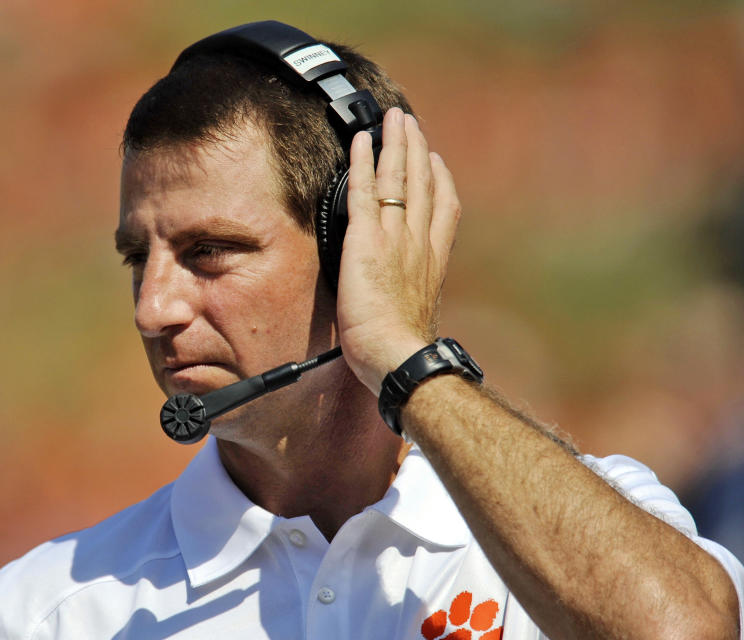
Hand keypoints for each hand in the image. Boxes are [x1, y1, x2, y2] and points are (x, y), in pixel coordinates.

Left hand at [336, 106, 460, 393]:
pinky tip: (362, 140)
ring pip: (398, 178)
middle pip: (422, 182)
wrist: (398, 356)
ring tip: (393, 117)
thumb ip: (414, 296)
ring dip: (395, 143)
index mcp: (433, 260)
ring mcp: (395, 237)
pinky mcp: (366, 240)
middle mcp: (419, 241)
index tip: (435, 159)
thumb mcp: (416, 316)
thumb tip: (407, 300)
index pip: (443, 208)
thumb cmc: (402, 350)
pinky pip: (365, 190)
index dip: (439, 179)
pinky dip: (363, 162)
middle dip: (416, 148)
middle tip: (410, 122)